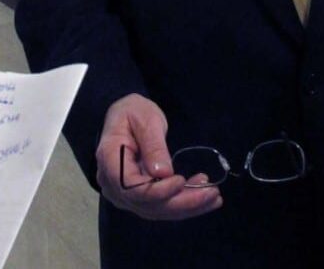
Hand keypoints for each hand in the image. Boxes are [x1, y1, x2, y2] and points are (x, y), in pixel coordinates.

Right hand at [95, 93, 221, 220]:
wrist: (124, 117)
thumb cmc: (132, 113)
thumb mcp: (145, 119)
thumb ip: (153, 145)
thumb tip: (163, 174)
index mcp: (110, 160)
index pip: (131, 187)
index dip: (158, 191)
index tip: (181, 180)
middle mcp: (113, 184)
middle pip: (147, 204)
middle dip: (181, 203)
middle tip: (211, 193)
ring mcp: (125, 194)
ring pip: (156, 210)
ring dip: (187, 206)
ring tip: (213, 196)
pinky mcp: (139, 197)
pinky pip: (161, 206)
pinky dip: (183, 204)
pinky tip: (204, 197)